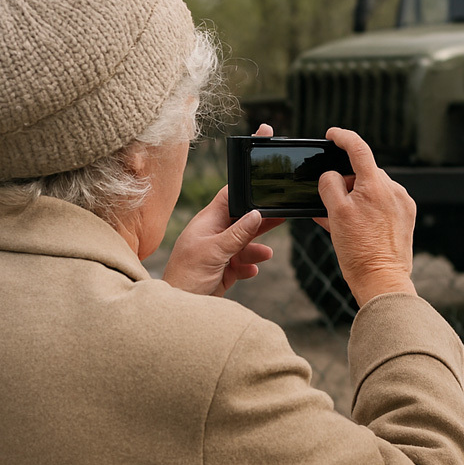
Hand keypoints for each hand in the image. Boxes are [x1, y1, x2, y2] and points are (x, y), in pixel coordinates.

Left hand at [164, 125, 284, 296]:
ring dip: (256, 248)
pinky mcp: (224, 269)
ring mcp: (219, 251)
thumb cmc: (186, 277)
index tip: (260, 156)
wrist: (179, 308)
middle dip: (263, 217)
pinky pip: (244, 262)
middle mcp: (214, 232)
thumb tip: (256, 213)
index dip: (246, 175)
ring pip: (247, 242)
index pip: (231, 192)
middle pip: (244, 217)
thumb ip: (237, 234)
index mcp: (208, 220)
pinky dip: (249, 265)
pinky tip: (249, 270)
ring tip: (266, 253)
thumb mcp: (213, 252)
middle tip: (284, 210)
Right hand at [317, 127, 417, 305]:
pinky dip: (367, 208)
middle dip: (346, 182)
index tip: (332, 135)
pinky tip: (355, 225)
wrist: (382, 281)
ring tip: (342, 221)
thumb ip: (329, 186)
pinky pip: (382, 203)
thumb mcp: (335, 214)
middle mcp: (394, 190)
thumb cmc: (359, 251)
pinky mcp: (406, 217)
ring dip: (356, 197)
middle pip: (364, 173)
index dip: (343, 137)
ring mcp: (402, 204)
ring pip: (372, 189)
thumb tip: (330, 176)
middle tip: (330, 202)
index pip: (358, 148)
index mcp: (376, 185)